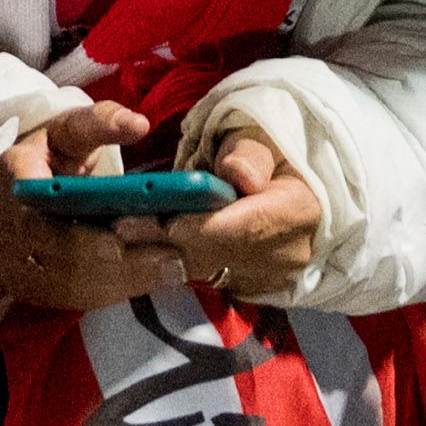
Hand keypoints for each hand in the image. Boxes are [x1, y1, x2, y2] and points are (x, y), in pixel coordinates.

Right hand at [0, 99, 179, 315]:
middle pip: (61, 252)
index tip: (119, 240)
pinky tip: (154, 280)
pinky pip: (77, 297)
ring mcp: (19, 262)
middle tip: (170, 257)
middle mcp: (11, 225)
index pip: (40, 204)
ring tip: (173, 268)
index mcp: (17, 175)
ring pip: (72, 281)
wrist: (27, 194)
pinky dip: (116, 290)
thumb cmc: (54, 156)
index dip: (75, 228)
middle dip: (115, 260)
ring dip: (124, 279)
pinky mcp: (36, 287)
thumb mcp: (71, 129)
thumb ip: (101, 122)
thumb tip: (138, 124)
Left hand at [143, 130, 324, 298]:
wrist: (289, 183)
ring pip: (209, 270)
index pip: (248, 227)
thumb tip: (239, 174)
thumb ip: (248, 153)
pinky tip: (150, 242)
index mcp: (302, 208)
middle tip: (123, 225)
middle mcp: (290, 253)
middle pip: (222, 254)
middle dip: (169, 241)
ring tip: (128, 231)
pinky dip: (178, 260)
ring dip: (166, 253)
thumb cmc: (269, 153)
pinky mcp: (252, 288)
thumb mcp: (261, 137)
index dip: (203, 227)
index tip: (163, 219)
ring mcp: (272, 277)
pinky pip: (207, 277)